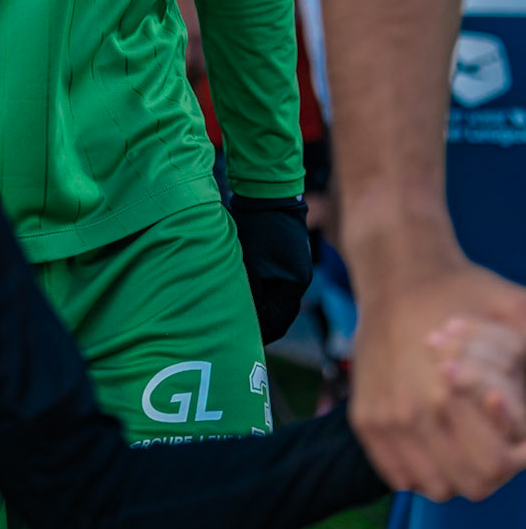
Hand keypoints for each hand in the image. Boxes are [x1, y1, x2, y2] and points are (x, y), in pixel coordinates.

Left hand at [230, 195, 313, 344]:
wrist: (267, 191)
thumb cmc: (258, 226)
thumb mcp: (251, 263)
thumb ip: (249, 291)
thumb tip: (242, 315)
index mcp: (294, 284)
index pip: (279, 323)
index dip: (260, 333)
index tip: (240, 338)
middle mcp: (296, 280)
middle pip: (277, 313)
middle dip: (257, 322)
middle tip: (233, 329)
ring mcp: (290, 268)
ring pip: (271, 299)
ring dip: (255, 305)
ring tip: (232, 311)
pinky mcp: (280, 258)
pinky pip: (269, 284)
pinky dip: (255, 290)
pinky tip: (237, 289)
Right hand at [349, 255, 525, 499]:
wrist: (397, 274)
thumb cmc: (462, 292)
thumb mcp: (515, 309)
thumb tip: (525, 384)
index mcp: (451, 390)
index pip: (496, 466)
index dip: (516, 457)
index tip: (518, 440)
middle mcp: (414, 410)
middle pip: (470, 483)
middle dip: (492, 468)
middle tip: (496, 445)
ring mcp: (386, 417)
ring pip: (433, 486)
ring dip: (455, 473)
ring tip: (465, 444)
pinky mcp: (365, 418)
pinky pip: (398, 476)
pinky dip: (419, 470)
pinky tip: (434, 442)